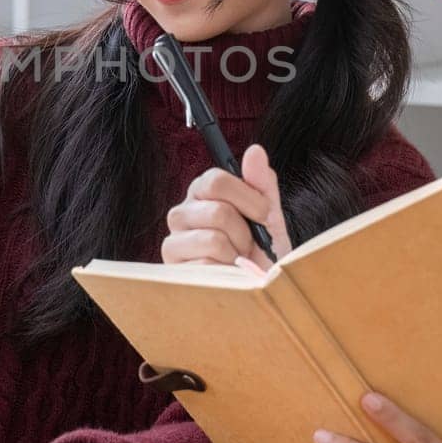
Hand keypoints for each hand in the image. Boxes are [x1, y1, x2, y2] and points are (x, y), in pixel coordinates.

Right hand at [162, 144, 292, 272]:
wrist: (258, 291)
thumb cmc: (261, 252)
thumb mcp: (268, 217)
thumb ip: (262, 184)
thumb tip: (255, 151)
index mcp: (202, 193)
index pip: (215, 180)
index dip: (246, 197)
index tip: (264, 214)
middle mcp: (182, 213)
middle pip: (217, 211)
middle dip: (245, 232)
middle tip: (249, 244)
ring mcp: (174, 242)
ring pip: (212, 240)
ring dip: (236, 254)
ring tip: (238, 261)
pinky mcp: (172, 270)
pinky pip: (206, 267)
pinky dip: (226, 274)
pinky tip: (226, 276)